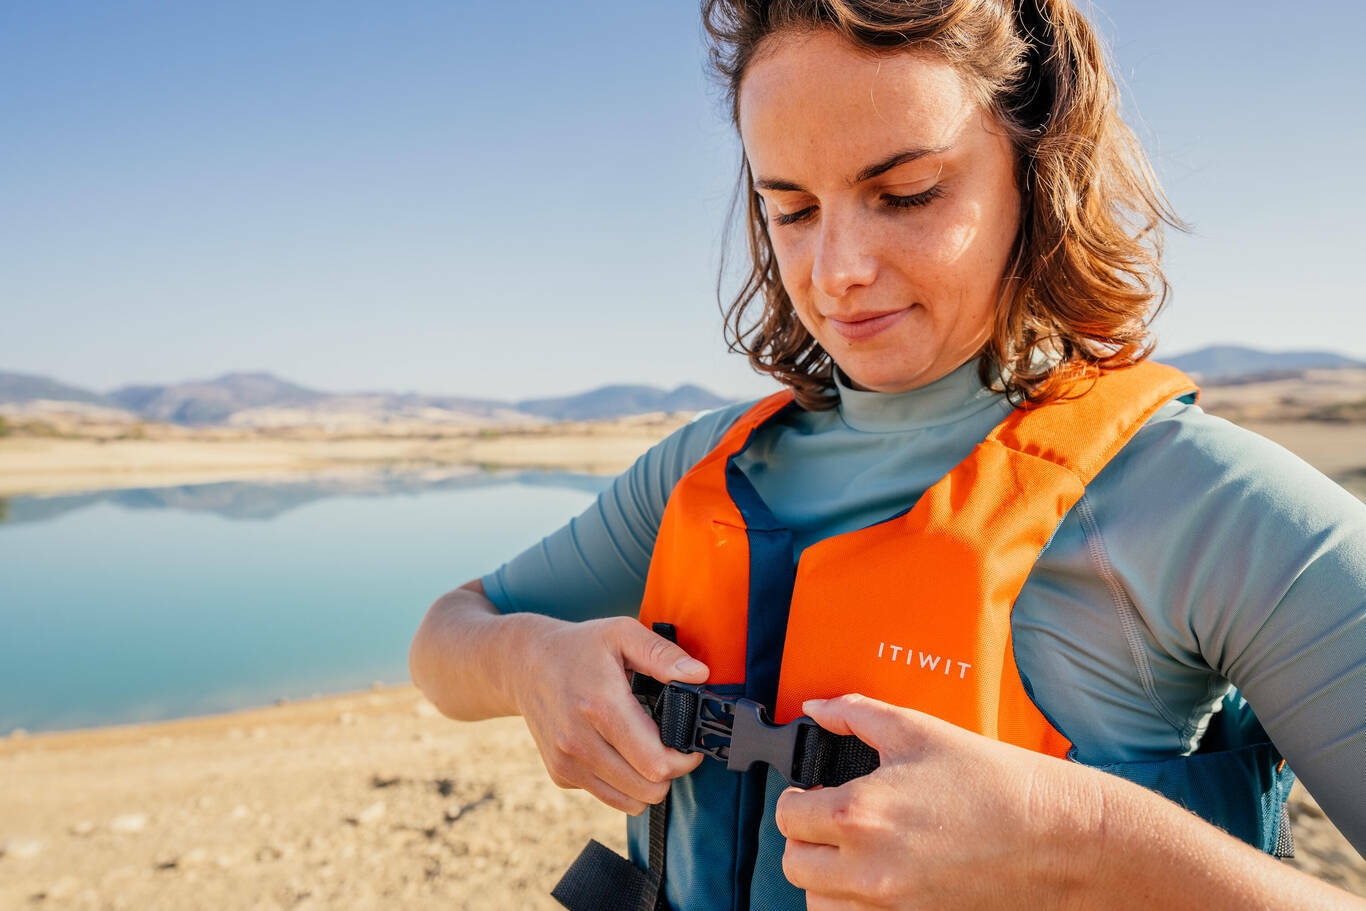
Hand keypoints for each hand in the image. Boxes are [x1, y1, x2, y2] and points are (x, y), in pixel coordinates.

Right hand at [511, 616, 709, 815]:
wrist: (524, 664)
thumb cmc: (579, 647)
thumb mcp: (622, 633)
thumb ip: (662, 654)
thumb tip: (699, 674)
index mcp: (600, 706)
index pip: (656, 763)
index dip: (684, 759)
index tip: (688, 744)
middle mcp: (579, 741)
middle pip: (648, 789)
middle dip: (670, 771)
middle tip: (670, 746)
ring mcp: (567, 762)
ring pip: (631, 801)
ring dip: (647, 782)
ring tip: (646, 750)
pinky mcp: (561, 774)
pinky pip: (608, 796)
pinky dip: (623, 783)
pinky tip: (619, 752)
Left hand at [775, 694, 1101, 909]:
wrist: (1057, 837)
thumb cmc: (993, 782)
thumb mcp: (916, 731)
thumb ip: (854, 714)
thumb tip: (816, 708)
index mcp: (860, 815)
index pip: (788, 815)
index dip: (797, 797)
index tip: (812, 793)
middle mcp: (868, 870)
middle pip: (795, 864)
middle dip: (806, 838)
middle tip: (830, 820)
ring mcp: (891, 908)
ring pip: (818, 904)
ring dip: (825, 878)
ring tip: (853, 852)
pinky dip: (855, 905)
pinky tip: (877, 879)